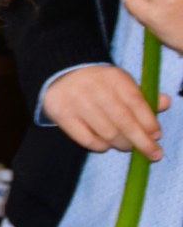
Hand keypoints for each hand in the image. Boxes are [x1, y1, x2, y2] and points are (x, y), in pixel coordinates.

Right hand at [41, 64, 167, 159]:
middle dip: (140, 141)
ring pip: (107, 133)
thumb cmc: (99, 82)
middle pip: (123, 121)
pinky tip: (105, 144)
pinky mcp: (62, 115)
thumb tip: (165, 102)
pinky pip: (87, 139)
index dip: (149, 122)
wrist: (61, 74)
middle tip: (151, 152)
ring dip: (121, 144)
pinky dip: (100, 146)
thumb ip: (144, 95)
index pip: (136, 102)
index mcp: (113, 77)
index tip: (157, 136)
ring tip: (126, 146)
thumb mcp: (122, 82)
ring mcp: (76, 102)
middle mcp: (94, 88)